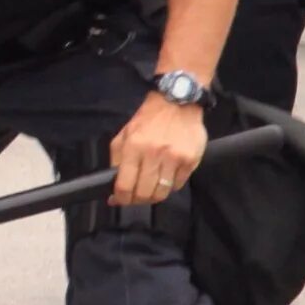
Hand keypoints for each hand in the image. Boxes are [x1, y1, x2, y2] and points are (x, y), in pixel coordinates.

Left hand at [107, 93, 207, 207]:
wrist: (176, 104)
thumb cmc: (147, 121)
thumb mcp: (123, 137)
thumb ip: (116, 162)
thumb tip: (113, 189)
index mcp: (133, 147)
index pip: (124, 184)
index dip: (121, 198)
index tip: (119, 200)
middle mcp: (154, 153)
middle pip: (144, 193)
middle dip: (137, 201)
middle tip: (135, 198)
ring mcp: (174, 158)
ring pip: (162, 193)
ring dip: (154, 196)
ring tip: (150, 190)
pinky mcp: (191, 160)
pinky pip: (178, 185)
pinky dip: (170, 186)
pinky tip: (165, 178)